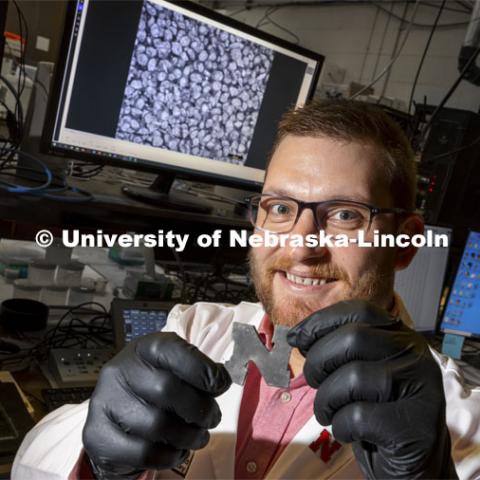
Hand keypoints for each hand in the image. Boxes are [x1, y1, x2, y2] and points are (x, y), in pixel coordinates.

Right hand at [82, 332, 230, 478]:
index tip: (220, 385)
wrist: (116, 416)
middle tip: (212, 418)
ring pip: (156, 425)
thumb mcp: (175, 370)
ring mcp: (105, 401)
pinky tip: (177, 451)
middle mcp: (120, 370)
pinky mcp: (97, 434)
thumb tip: (220, 381)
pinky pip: (142, 452)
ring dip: (188, 436)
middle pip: (167, 390)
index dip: (204, 371)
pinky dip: (169, 456)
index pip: (176, 352)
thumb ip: (198, 371)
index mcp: (144, 348)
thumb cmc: (155, 388)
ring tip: (197, 436)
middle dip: (199, 409)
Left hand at [287, 300, 457, 478]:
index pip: (359, 310)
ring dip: (326, 398)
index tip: (296, 337)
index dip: (321, 321)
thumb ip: (338, 348)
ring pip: (353, 377)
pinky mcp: (416, 424)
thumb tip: (296, 334)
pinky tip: (348, 431)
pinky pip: (360, 416)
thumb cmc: (375, 410)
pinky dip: (341, 425)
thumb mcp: (358, 371)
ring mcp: (421, 388)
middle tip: (313, 381)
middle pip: (353, 338)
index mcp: (401, 336)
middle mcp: (415, 354)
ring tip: (328, 411)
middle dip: (319, 360)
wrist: (412, 462)